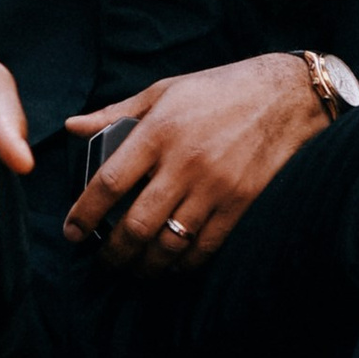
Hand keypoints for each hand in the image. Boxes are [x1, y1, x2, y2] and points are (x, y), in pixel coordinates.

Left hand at [64, 56, 325, 269]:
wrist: (286, 96)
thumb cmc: (220, 89)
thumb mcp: (165, 90)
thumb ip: (116, 112)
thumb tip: (72, 127)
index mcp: (159, 131)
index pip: (109, 183)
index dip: (85, 214)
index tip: (73, 233)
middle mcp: (184, 162)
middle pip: (136, 224)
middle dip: (113, 253)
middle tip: (103, 260)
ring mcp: (215, 186)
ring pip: (169, 243)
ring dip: (145, 264)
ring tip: (134, 268)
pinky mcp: (240, 203)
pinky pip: (205, 247)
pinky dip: (183, 263)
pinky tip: (172, 263)